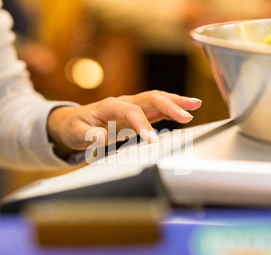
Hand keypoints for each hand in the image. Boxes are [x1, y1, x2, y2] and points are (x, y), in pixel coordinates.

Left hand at [47, 90, 201, 157]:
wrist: (74, 122)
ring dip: (176, 101)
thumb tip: (101, 137)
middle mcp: (124, 102)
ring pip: (157, 99)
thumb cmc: (74, 127)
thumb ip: (87, 135)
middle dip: (170, 105)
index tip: (153, 140)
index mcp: (110, 106)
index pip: (132, 111)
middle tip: (187, 115)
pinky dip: (172, 108)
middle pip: (151, 97)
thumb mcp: (75, 133)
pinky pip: (157, 107)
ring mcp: (132, 105)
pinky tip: (186, 110)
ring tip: (196, 105)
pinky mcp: (137, 112)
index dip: (144, 125)